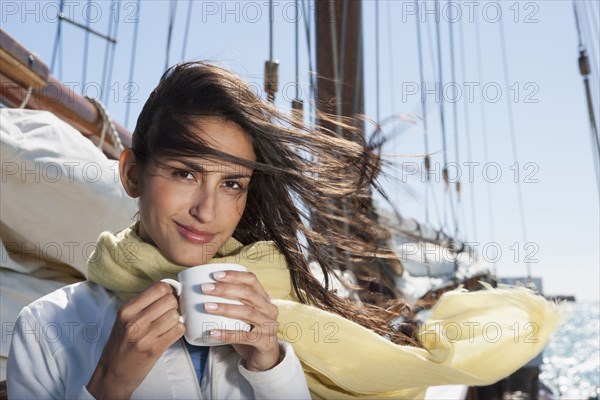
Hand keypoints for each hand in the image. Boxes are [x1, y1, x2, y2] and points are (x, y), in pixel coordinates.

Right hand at [87, 282, 184, 398]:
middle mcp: (134, 321)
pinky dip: (178, 331)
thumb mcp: (124, 319)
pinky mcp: (155, 349)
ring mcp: (145, 335)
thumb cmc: (121, 344)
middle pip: (170, 300)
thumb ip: (143, 304)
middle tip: (167, 313)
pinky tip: (169, 334)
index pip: (159, 288)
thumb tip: (170, 291)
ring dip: (175, 320)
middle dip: (173, 306)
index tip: (166, 298)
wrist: (112, 374)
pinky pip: (178, 330)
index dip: (168, 291)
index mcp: (126, 309)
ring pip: (176, 315)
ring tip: (166, 326)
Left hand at [202, 271, 280, 370]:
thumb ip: (231, 303)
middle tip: (205, 288)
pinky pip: (243, 336)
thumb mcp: (243, 315)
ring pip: (247, 312)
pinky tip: (212, 332)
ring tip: (206, 306)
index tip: (215, 275)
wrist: (264, 358)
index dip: (234, 275)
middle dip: (225, 289)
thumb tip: (200, 293)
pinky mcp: (265, 341)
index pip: (251, 280)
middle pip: (248, 293)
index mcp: (264, 299)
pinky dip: (226, 334)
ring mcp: (269, 325)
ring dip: (225, 308)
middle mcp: (269, 309)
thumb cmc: (249, 332)